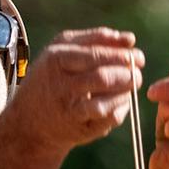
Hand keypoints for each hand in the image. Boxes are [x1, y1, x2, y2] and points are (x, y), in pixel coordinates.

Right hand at [3, 29, 144, 158]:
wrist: (30, 119)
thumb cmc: (52, 76)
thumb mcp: (63, 50)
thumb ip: (95, 39)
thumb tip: (129, 39)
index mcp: (56, 59)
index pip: (95, 54)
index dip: (121, 55)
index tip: (137, 56)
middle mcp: (61, 86)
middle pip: (102, 77)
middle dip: (127, 74)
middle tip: (138, 73)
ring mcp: (69, 110)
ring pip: (106, 102)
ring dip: (125, 92)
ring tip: (130, 85)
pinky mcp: (79, 129)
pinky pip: (108, 119)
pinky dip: (121, 109)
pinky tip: (121, 101)